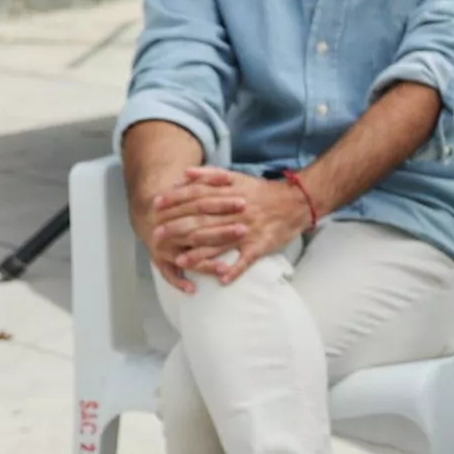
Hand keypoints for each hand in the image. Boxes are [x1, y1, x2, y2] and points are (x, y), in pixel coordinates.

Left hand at [148, 166, 301, 283]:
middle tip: (157, 235)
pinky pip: (247, 260)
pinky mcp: (261, 245)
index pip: (197, 196)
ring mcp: (249, 230)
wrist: (297, 201)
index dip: (176, 200)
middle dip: (178, 227)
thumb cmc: (262, 192)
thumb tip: (184, 173)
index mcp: (230, 195)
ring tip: (179, 260)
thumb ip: (210, 175)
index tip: (157, 205)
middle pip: (203, 220)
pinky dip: (235, 270)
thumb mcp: (236, 177)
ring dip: (199, 253)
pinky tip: (221, 279)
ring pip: (220, 242)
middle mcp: (236, 212)